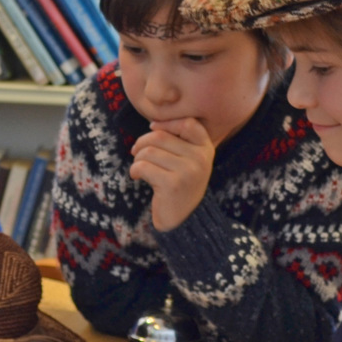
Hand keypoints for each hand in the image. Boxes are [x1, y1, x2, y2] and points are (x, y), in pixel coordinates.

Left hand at [129, 117, 215, 231]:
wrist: (182, 219)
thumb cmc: (179, 183)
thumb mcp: (187, 160)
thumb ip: (177, 140)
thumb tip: (153, 125)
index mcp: (206, 148)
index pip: (188, 123)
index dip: (167, 122)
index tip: (153, 129)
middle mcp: (201, 158)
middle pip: (160, 136)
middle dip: (142, 143)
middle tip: (136, 152)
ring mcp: (188, 171)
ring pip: (149, 151)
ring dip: (137, 159)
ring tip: (140, 168)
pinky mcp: (172, 184)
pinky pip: (143, 167)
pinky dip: (134, 170)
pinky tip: (137, 176)